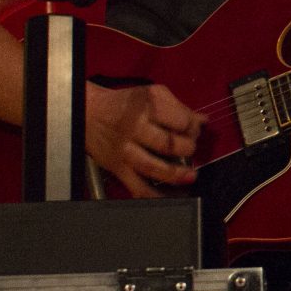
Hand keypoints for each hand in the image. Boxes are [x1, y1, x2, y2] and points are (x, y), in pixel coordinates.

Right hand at [84, 82, 202, 196]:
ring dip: (175, 174)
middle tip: (191, 149)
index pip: (180, 120)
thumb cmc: (124, 103)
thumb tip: (203, 120)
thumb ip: (178, 107)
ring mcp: (125, 150)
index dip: (194, 127)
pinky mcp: (117, 167)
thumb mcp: (152, 94)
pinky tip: (172, 196)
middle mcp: (134, 128)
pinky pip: (137, 186)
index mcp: (147, 107)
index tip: (196, 131)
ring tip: (191, 176)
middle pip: (168, 144)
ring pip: (152, 166)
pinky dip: (155, 195)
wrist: (87, 113)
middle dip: (188, 149)